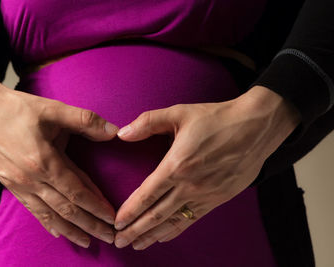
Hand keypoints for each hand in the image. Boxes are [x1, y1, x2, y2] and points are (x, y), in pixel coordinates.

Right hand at [0, 74, 118, 247]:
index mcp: (44, 160)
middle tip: (109, 237)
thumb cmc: (16, 108)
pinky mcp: (9, 185)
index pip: (77, 191)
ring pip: (50, 214)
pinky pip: (32, 210)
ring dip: (71, 230)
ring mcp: (18, 184)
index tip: (113, 217)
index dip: (97, 206)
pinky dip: (47, 223)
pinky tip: (58, 232)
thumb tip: (113, 132)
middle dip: (90, 224)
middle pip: (66, 209)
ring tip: (88, 241)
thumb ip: (85, 120)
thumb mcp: (53, 109)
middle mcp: (31, 178)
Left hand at [113, 86, 300, 249]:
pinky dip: (175, 230)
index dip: (129, 211)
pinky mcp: (218, 199)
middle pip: (156, 215)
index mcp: (177, 165)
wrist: (256, 127)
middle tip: (119, 241)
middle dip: (135, 230)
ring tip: (137, 245)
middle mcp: (189, 185)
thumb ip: (148, 122)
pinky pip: (192, 220)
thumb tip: (122, 133)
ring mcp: (205, 195)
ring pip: (173, 222)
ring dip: (152, 235)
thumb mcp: (179, 113)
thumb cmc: (217, 119)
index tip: (116, 223)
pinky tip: (164, 236)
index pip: (147, 195)